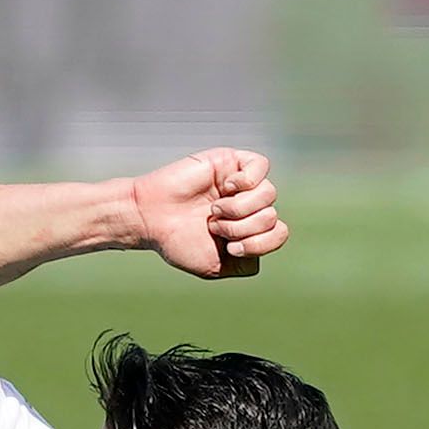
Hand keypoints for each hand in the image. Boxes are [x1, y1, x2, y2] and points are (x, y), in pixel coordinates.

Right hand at [116, 147, 283, 278]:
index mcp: (249, 229)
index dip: (259, 244)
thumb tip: (267, 241)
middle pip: (272, 216)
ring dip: (240, 208)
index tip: (230, 248)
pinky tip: (226, 188)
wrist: (149, 218)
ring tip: (214, 210)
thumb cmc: (177, 241)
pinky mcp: (232, 161)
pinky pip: (261, 166)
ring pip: (269, 194)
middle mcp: (249, 205)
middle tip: (213, 227)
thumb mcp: (215, 266)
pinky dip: (247, 180)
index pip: (279, 233)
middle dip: (242, 228)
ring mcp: (242, 184)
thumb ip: (246, 263)